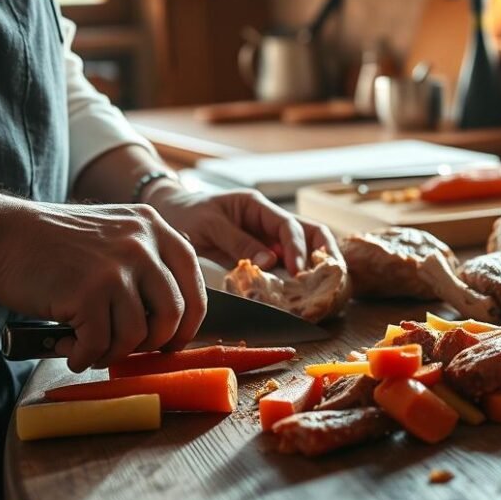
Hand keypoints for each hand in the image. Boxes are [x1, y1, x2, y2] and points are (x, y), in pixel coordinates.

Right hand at [0, 198, 206, 372]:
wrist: (1, 233)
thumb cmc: (54, 242)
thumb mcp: (114, 230)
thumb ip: (146, 259)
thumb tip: (172, 316)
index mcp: (153, 227)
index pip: (194, 281)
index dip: (190, 319)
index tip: (175, 339)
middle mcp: (142, 244)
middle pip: (174, 313)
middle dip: (155, 343)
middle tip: (131, 350)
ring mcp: (116, 268)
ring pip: (137, 335)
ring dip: (112, 352)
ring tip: (89, 347)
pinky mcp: (88, 293)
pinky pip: (100, 344)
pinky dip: (84, 356)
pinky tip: (69, 349)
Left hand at [143, 182, 339, 275]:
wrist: (170, 214)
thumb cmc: (186, 214)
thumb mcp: (209, 225)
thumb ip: (238, 242)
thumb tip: (270, 260)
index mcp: (257, 206)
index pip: (288, 225)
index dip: (297, 249)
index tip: (299, 272)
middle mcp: (268, 220)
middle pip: (310, 232)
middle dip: (324, 253)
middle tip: (330, 277)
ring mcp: (267, 237)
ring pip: (303, 248)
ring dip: (315, 265)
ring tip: (323, 287)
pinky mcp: (260, 253)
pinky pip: (284, 264)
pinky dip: (294, 278)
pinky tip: (299, 293)